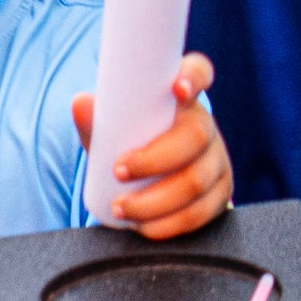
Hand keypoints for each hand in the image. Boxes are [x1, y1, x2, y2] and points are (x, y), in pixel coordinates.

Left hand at [72, 53, 232, 238]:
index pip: (198, 72)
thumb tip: (80, 103)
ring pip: (196, 181)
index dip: (194, 77)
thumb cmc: (132, 144)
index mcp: (182, 99)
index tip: (177, 89)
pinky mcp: (219, 194)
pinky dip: (169, 224)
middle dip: (155, 158)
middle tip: (118, 171)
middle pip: (195, 136)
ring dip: (155, 200)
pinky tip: (145, 227)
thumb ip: (97, 118)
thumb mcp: (114, 129)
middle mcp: (205, 126)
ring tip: (121, 207)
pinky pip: (200, 213)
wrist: (153, 182)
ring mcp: (217, 161)